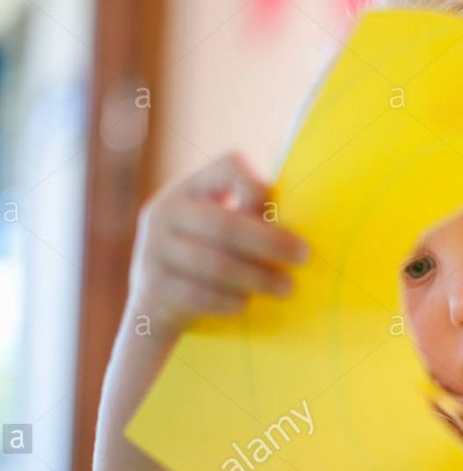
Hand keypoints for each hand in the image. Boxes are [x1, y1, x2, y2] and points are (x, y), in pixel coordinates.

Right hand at [127, 151, 309, 341]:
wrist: (156, 305)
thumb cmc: (205, 260)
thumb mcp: (216, 227)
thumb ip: (247, 217)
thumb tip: (297, 223)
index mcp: (187, 189)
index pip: (228, 165)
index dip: (258, 185)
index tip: (283, 213)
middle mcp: (165, 212)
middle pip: (225, 224)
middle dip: (270, 242)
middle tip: (302, 256)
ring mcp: (152, 250)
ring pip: (215, 263)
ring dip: (258, 277)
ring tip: (286, 287)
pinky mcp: (152, 288)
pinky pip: (198, 295)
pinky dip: (229, 300)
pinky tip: (246, 304)